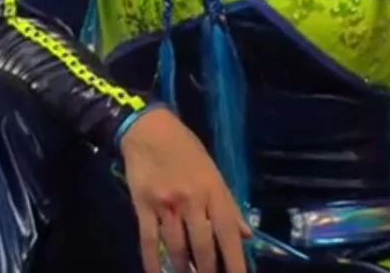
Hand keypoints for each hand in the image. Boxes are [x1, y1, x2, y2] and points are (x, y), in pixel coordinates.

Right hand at [119, 108, 250, 272]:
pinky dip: (152, 262)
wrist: (149, 130)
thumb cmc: (186, 149)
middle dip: (209, 270)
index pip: (228, 232)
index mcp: (214, 190)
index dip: (235, 260)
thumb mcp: (214, 172)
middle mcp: (192, 200)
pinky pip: (149, 241)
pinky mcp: (143, 207)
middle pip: (203, 245)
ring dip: (183, 269)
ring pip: (177, 248)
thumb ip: (230, 205)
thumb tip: (247, 234)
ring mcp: (167, 205)